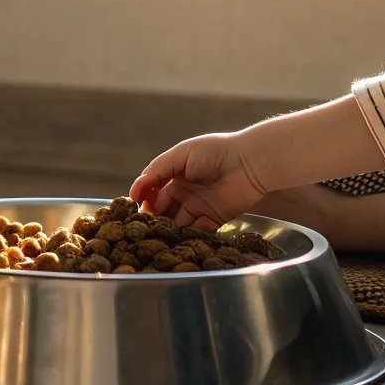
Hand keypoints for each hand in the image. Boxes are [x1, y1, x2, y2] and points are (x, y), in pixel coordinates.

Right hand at [128, 133, 268, 230]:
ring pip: (178, 222)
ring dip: (171, 228)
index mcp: (175, 174)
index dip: (144, 197)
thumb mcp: (181, 154)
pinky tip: (190, 228)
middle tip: (147, 224)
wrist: (251, 163)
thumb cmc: (215, 152)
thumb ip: (157, 170)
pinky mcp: (214, 219)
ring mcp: (199, 206)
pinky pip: (198, 230)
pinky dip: (193, 232)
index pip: (153, 189)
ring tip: (164, 232)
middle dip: (155, 216)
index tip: (134, 205)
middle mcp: (185, 192)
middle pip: (163, 209)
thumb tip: (134, 191)